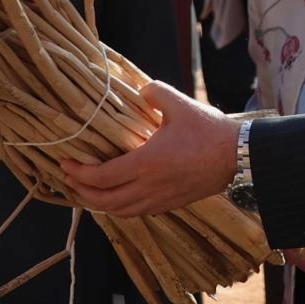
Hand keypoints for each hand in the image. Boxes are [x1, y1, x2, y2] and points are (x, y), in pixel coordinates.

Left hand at [62, 82, 237, 216]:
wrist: (238, 156)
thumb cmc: (209, 130)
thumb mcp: (179, 103)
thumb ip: (153, 92)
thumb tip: (138, 91)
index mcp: (146, 163)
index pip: (101, 177)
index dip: (79, 173)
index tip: (66, 163)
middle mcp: (149, 187)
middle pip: (105, 201)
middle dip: (82, 192)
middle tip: (70, 179)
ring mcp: (160, 199)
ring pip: (120, 211)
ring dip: (99, 204)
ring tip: (87, 191)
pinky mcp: (171, 204)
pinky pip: (137, 212)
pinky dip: (119, 208)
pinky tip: (116, 197)